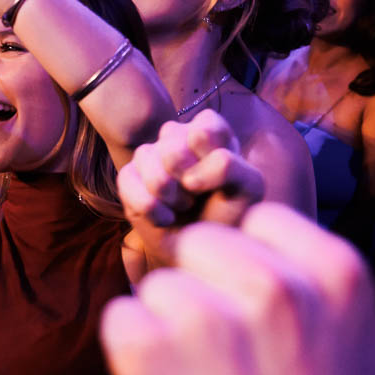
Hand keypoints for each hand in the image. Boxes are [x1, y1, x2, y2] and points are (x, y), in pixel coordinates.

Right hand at [117, 109, 264, 268]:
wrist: (200, 247)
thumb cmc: (226, 213)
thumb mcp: (247, 188)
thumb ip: (230, 166)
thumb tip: (188, 177)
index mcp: (210, 131)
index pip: (204, 127)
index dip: (211, 159)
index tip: (221, 180)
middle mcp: (177, 136)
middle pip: (174, 149)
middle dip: (187, 183)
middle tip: (197, 197)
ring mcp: (150, 154)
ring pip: (148, 161)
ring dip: (170, 196)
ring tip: (182, 207)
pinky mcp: (128, 175)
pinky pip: (128, 181)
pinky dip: (150, 208)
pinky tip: (164, 217)